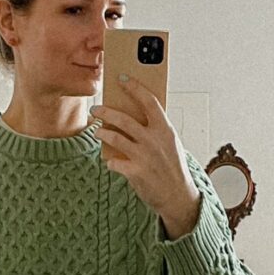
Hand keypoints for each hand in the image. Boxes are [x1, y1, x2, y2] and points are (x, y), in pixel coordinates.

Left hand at [92, 76, 200, 233]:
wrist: (177, 195)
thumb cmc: (173, 168)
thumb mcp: (170, 143)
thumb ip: (155, 129)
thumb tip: (134, 114)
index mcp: (164, 129)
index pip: (148, 101)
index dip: (134, 87)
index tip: (122, 78)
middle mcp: (153, 140)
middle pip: (124, 119)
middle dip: (106, 111)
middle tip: (96, 109)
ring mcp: (143, 156)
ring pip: (114, 137)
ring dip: (102, 132)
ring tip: (97, 130)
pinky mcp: (135, 172)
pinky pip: (114, 162)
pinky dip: (110, 161)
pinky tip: (110, 161)